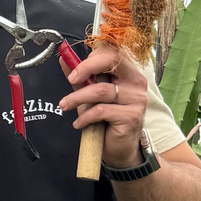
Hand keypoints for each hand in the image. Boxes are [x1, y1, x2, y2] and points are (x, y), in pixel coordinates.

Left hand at [58, 44, 149, 168]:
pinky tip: (79, 123)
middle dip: (86, 68)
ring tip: (64, 106)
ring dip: (77, 98)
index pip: (113, 52)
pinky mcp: (132, 116)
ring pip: (101, 90)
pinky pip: (101, 111)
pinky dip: (85, 116)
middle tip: (71, 79)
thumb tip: (63, 58)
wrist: (118, 148)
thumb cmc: (105, 119)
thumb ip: (79, 76)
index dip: (92, 57)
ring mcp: (137, 100)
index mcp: (128, 72)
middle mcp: (136, 82)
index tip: (76, 69)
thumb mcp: (89, 93)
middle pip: (112, 61)